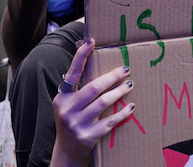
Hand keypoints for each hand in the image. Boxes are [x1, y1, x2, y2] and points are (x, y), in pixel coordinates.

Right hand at [51, 38, 134, 166]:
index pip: (71, 73)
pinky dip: (122, 113)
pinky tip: (130, 106)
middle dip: (112, 77)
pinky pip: (110, 121)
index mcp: (61, 98)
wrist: (67, 151)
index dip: (81, 56)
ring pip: (103, 103)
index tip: (91, 41)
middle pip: (93, 88)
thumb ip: (76, 87)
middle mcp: (67, 110)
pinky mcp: (88, 137)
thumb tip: (90, 60)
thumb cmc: (72, 120)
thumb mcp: (67, 103)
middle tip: (126, 70)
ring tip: (130, 85)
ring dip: (119, 92)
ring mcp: (77, 124)